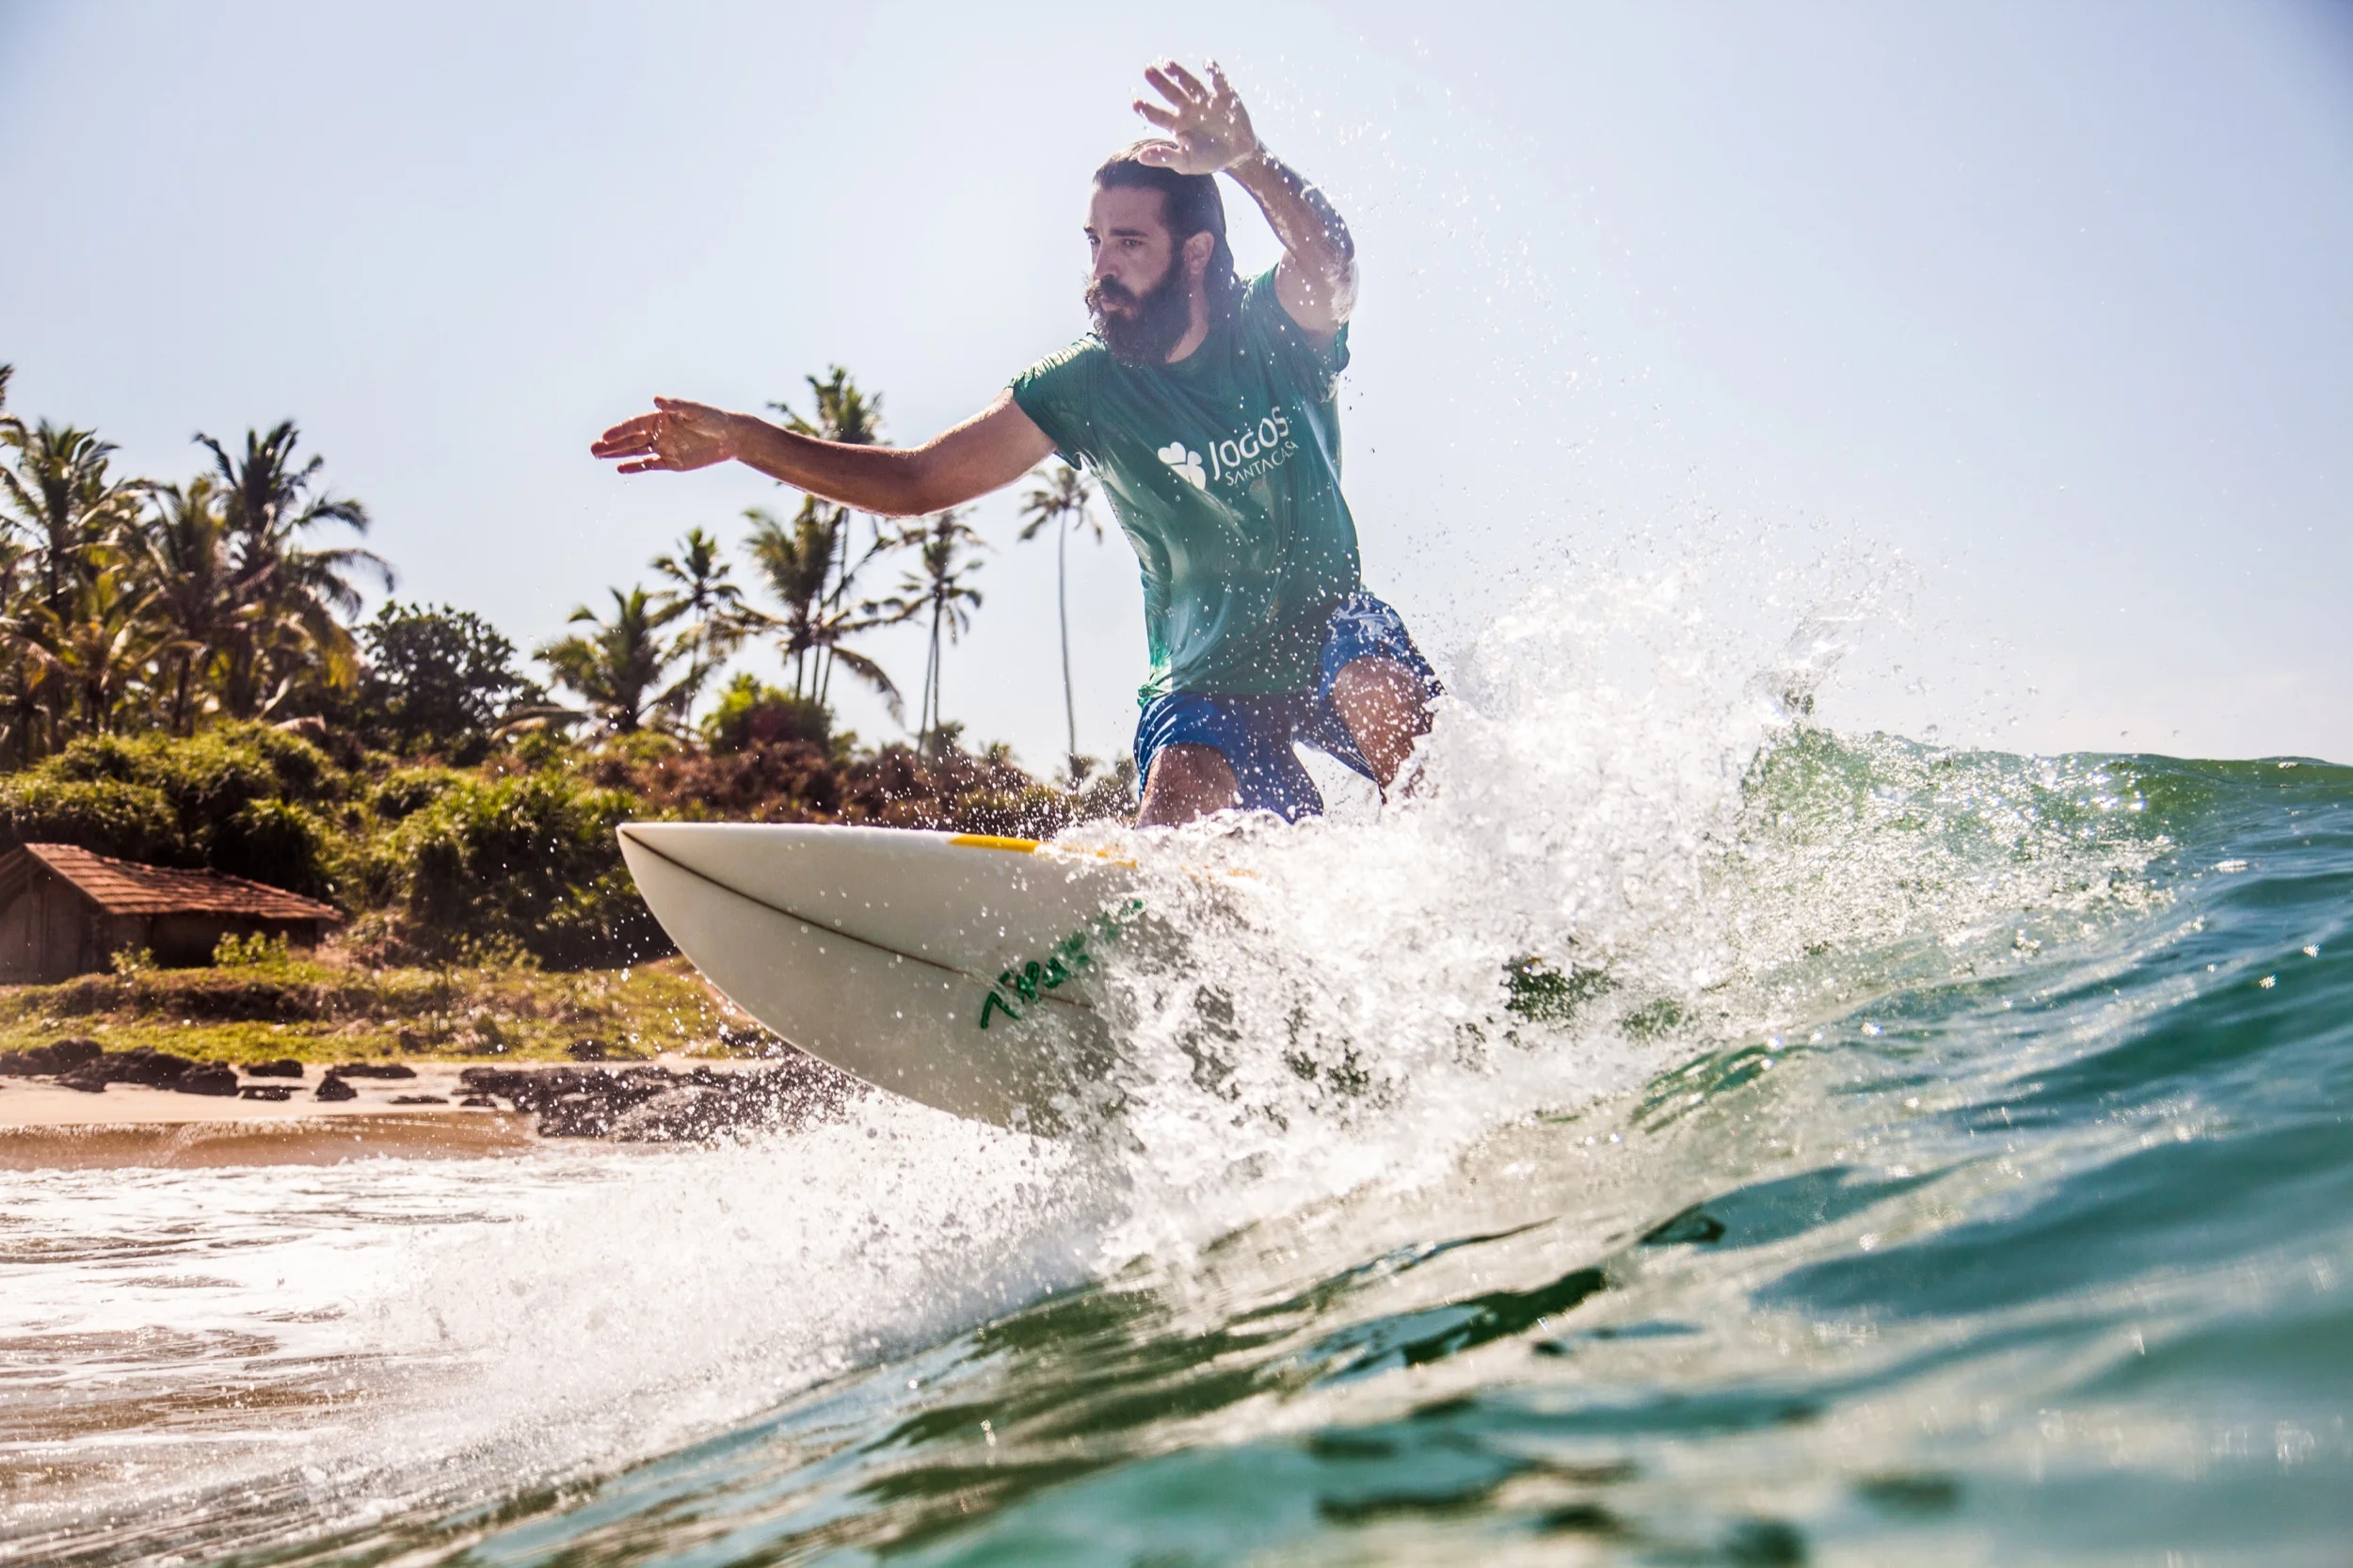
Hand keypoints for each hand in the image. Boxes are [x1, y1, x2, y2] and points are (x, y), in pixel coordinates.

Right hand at [590, 397, 738, 473]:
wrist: (731, 437)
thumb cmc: (713, 419)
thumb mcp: (695, 410)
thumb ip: (675, 405)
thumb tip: (656, 399)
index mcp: (660, 418)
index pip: (634, 425)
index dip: (619, 431)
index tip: (605, 437)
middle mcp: (659, 432)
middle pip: (630, 439)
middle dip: (611, 444)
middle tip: (592, 449)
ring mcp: (664, 447)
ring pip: (635, 452)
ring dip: (617, 454)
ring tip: (597, 456)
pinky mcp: (672, 462)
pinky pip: (649, 464)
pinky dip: (635, 467)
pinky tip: (620, 468)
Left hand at [1131, 60, 1258, 176]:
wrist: (1237, 156)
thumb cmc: (1207, 159)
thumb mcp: (1185, 162)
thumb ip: (1164, 157)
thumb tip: (1140, 157)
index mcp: (1176, 124)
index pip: (1159, 115)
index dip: (1147, 110)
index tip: (1135, 104)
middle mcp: (1188, 108)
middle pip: (1171, 93)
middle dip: (1160, 83)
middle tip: (1147, 70)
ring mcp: (1205, 101)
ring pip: (1190, 84)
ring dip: (1180, 74)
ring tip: (1167, 63)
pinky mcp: (1225, 96)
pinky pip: (1219, 82)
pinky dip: (1214, 73)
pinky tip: (1207, 63)